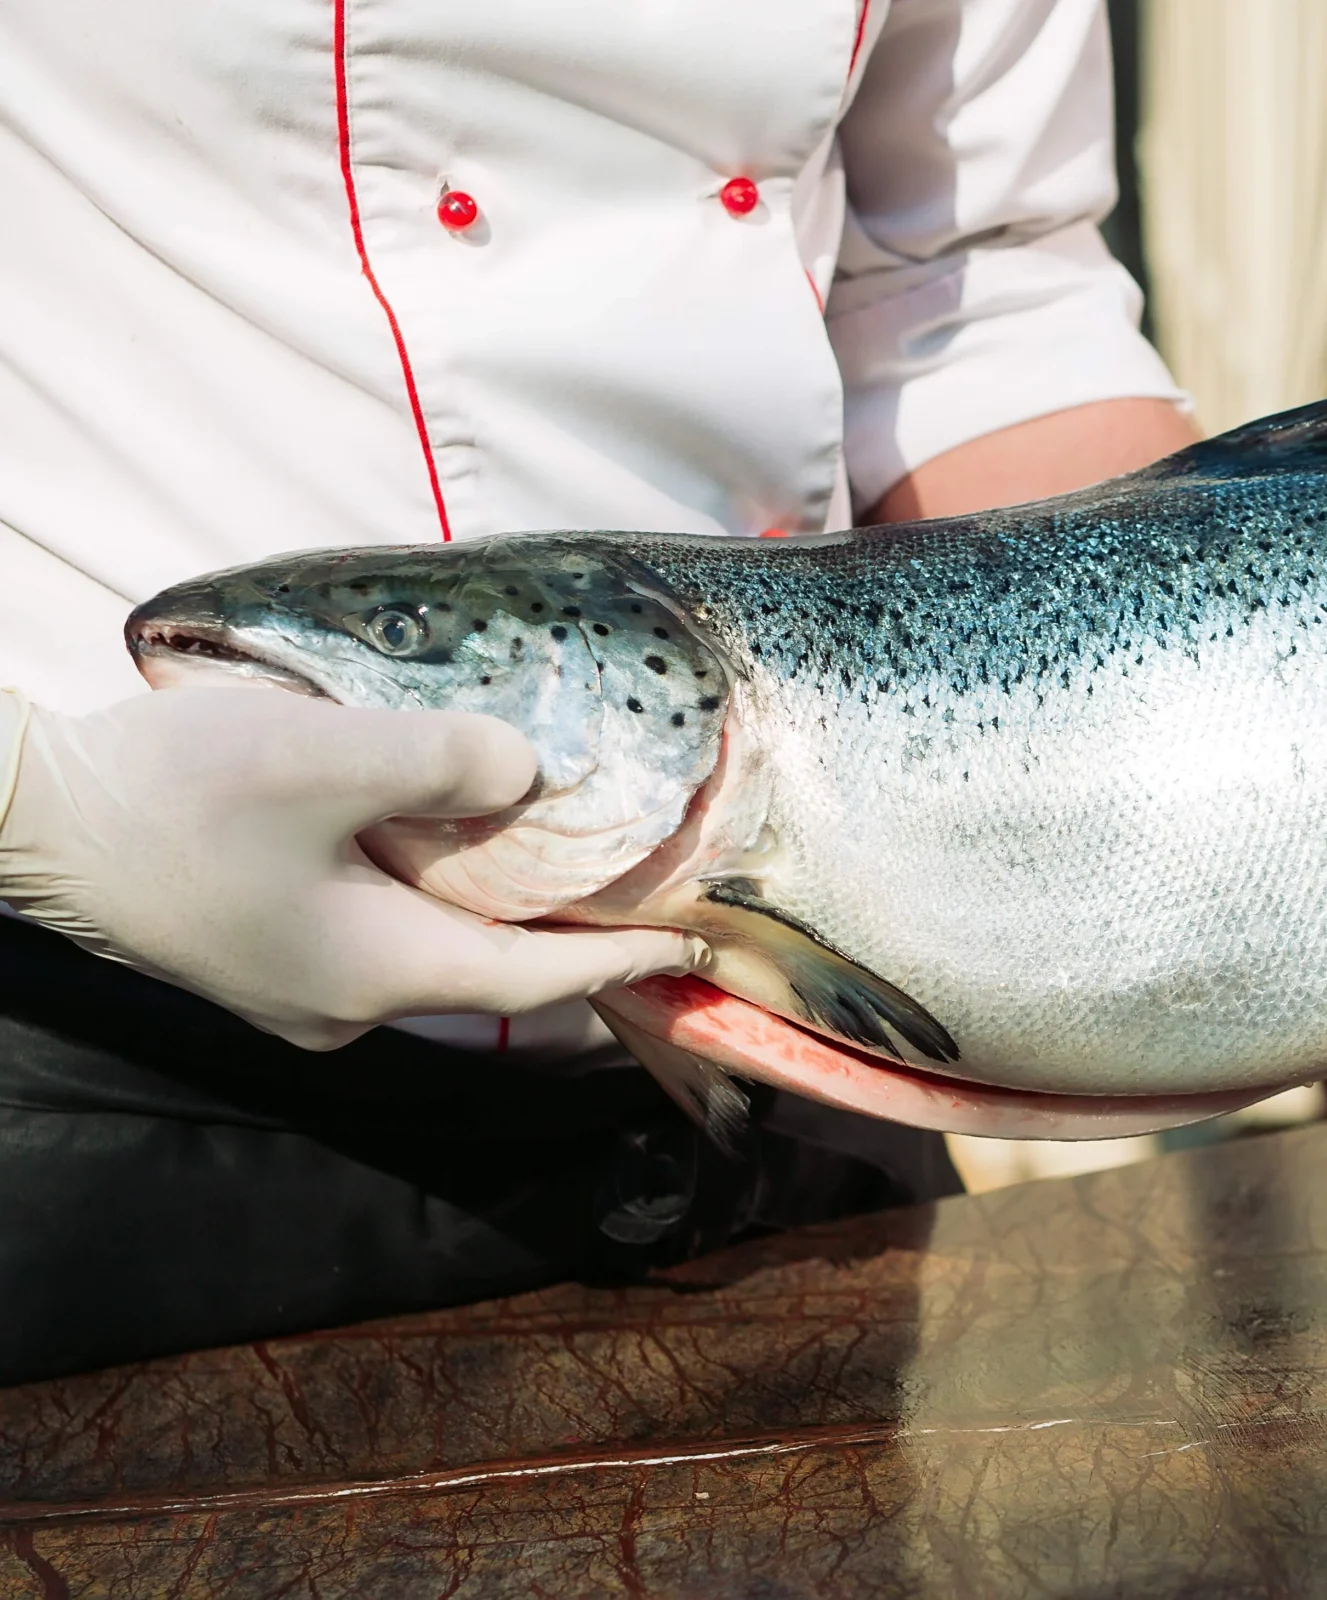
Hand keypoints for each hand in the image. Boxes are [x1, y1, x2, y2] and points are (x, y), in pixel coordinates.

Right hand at [0, 688, 704, 1049]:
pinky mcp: (259, 954)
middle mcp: (344, 1004)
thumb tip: (525, 775)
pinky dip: (429, 895)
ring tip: (565, 863)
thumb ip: (451, 761)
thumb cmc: (172, 796)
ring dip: (492, 908)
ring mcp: (295, 987)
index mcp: (377, 973)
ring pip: (429, 949)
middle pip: (488, 969)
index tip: (692, 950)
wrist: (27, 819)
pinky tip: (448, 847)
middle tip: (644, 894)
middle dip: (565, 933)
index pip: (536, 979)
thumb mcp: (331, 756)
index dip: (619, 959)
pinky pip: (376, 932)